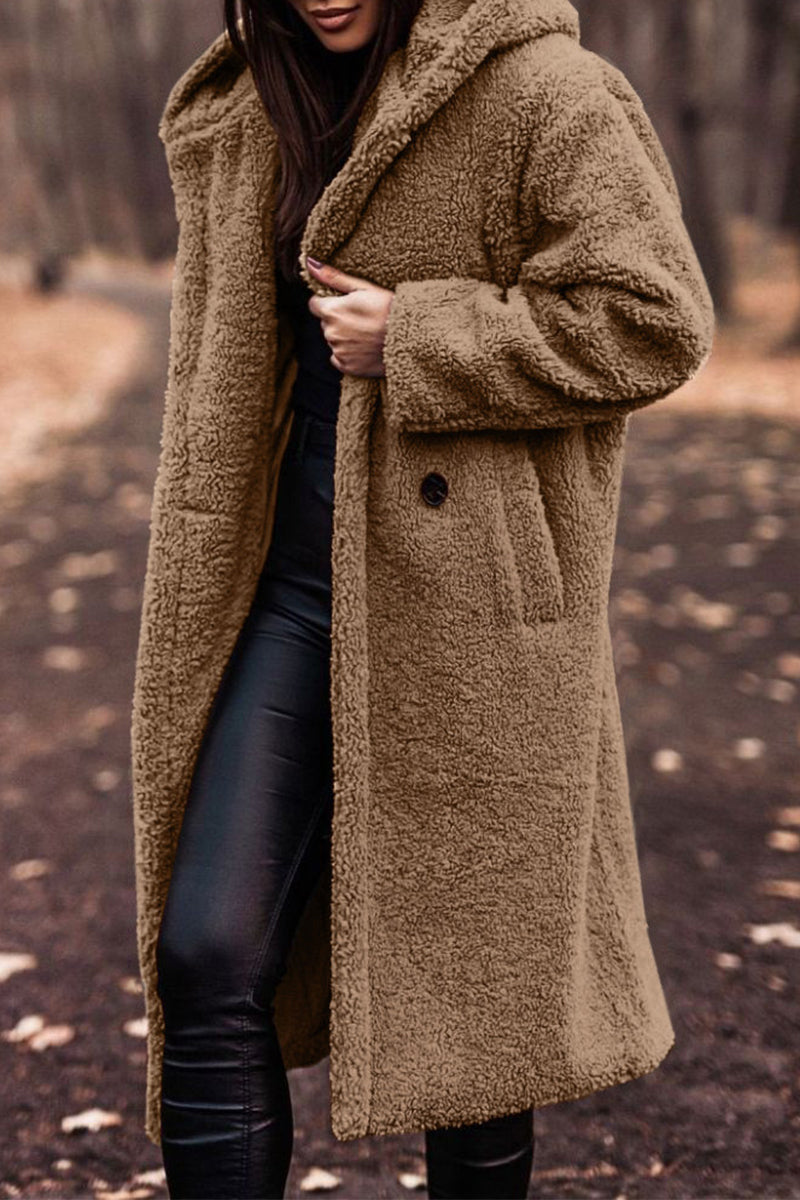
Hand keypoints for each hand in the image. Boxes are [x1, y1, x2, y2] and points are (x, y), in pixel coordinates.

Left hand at [306, 257, 393, 377]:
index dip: (329, 302)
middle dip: (338, 320)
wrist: (411, 338)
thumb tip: (310, 263)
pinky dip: (348, 353)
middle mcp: (330, 332)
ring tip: (367, 333)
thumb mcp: (364, 288)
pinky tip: (365, 347)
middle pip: (325, 323)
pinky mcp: (347, 366)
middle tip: (362, 318)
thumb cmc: (390, 309)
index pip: (314, 304)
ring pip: (333, 340)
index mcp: (332, 311)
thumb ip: (334, 277)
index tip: (346, 304)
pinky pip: (339, 358)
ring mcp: (338, 351)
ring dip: (344, 336)